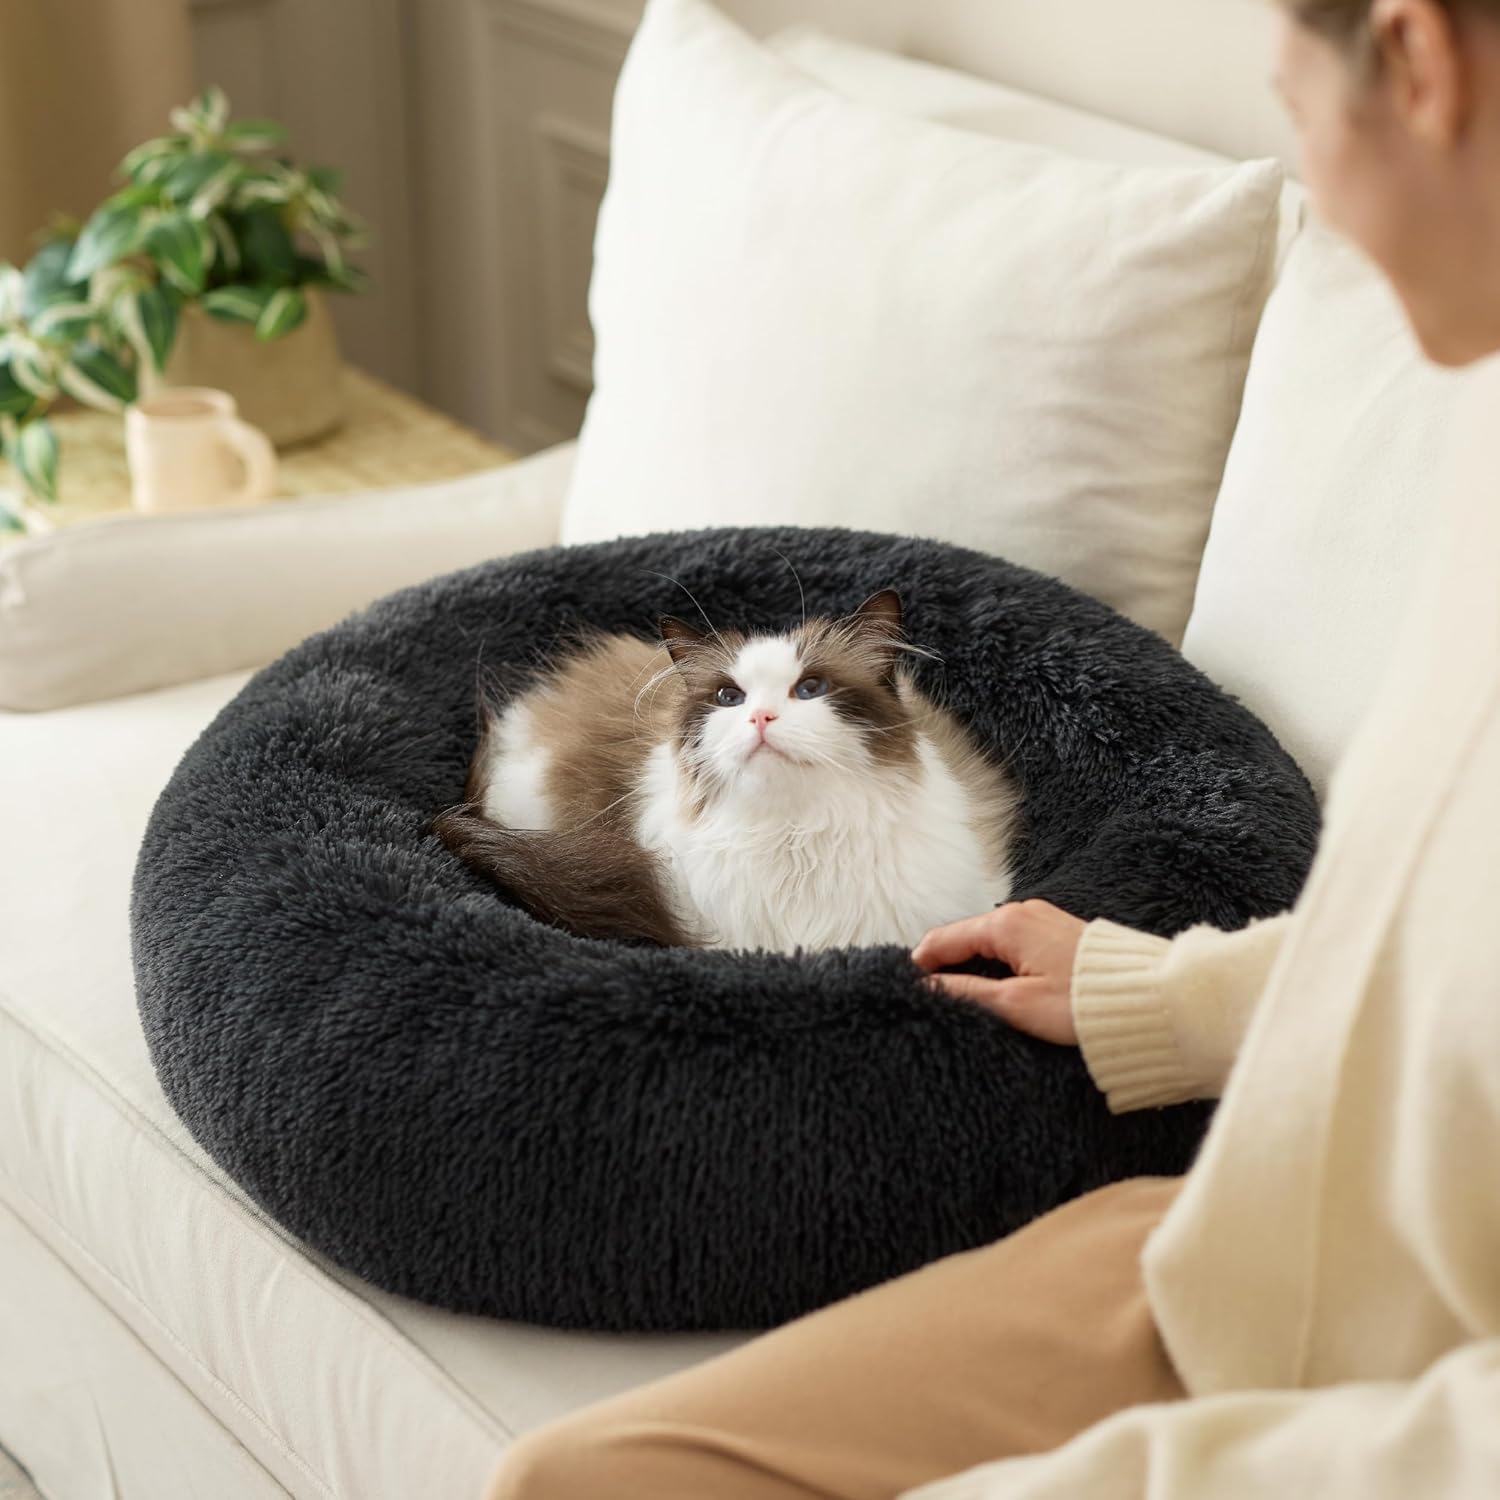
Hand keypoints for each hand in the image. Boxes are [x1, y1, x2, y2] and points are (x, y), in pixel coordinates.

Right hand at [911, 900, 1088, 1045]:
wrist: (1149, 998)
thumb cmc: (1085, 1003)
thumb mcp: (1017, 1004)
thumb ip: (967, 993)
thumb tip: (927, 987)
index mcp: (1005, 925)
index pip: (942, 941)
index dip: (919, 966)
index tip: (903, 988)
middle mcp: (1021, 912)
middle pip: (964, 937)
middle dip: (943, 964)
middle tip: (928, 997)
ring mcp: (1041, 919)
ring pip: (989, 941)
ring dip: (971, 965)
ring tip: (959, 997)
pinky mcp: (1057, 932)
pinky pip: (1012, 944)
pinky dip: (996, 963)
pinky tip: (996, 987)